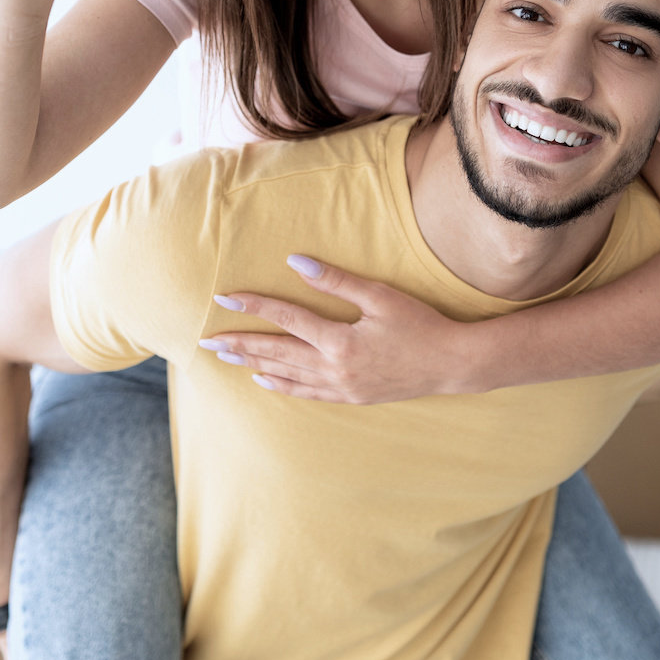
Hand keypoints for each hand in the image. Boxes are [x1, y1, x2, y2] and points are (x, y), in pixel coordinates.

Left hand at [202, 257, 482, 402]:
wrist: (452, 364)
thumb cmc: (421, 324)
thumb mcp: (382, 296)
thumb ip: (337, 281)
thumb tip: (297, 263)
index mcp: (340, 341)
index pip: (286, 319)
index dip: (253, 306)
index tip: (224, 298)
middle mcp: (334, 368)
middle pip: (276, 353)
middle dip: (240, 344)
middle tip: (207, 340)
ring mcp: (341, 387)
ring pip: (286, 375)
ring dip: (253, 365)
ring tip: (226, 358)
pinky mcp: (351, 397)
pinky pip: (306, 393)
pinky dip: (282, 386)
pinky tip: (264, 380)